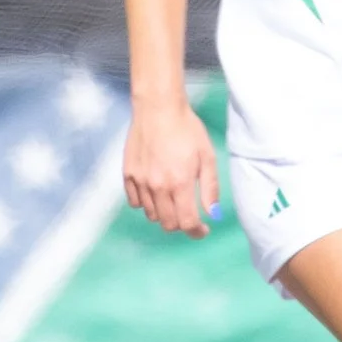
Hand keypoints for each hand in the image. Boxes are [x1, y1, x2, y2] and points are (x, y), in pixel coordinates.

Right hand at [123, 98, 220, 235]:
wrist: (158, 108)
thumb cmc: (187, 129)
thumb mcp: (207, 156)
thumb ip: (210, 188)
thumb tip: (213, 214)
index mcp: (180, 184)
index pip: (186, 223)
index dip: (196, 232)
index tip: (202, 230)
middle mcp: (157, 187)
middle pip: (168, 224)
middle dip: (181, 224)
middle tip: (189, 214)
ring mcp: (140, 181)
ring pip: (151, 215)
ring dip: (164, 214)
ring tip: (172, 199)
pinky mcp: (128, 174)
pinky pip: (135, 202)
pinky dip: (146, 203)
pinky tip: (155, 192)